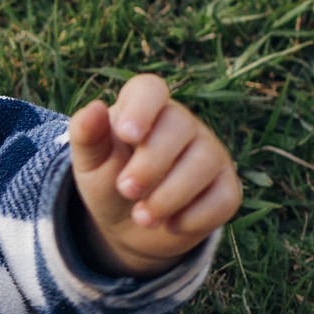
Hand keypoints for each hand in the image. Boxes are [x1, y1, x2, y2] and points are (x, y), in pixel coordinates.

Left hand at [68, 74, 241, 276]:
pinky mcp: (226, 187)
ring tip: (141, 217)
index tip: (126, 135)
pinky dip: (193, 217)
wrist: (126, 224)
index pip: (150, 89)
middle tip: (125, 190)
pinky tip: (170, 225)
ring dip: (169, 196)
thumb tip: (93, 108)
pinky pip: (223, 198)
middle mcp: (182, 124)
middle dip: (150, 164)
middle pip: (179, 126)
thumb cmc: (107, 180)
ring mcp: (209, 153)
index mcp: (142, 108)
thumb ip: (86, 135)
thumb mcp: (89, 162)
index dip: (141, 108)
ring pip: (203, 163)